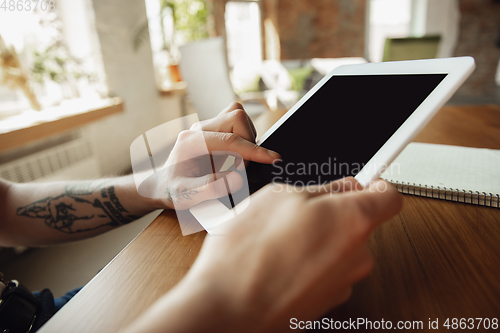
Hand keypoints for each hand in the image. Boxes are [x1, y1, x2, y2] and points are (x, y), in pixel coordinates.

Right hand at [124, 178, 401, 332]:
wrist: (229, 309)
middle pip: (360, 223)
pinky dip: (310, 263)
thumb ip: (321, 188)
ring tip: (280, 240)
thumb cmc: (248, 254)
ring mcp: (344, 283)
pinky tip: (280, 262)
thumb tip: (340, 188)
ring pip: (341, 248)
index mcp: (353, 221)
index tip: (363, 183)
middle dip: (334, 212)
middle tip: (298, 211)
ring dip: (319, 239)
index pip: (389, 197)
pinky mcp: (327, 302)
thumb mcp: (278, 197)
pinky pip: (327, 271)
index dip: (375, 185)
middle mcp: (357, 256)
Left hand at [141, 103, 279, 209]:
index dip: (254, 150)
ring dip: (246, 140)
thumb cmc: (171, 191)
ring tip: (236, 163)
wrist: (161, 186)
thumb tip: (237, 179)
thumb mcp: (185, 196)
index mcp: (191, 141)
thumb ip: (210, 188)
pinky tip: (235, 158)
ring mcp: (207, 127)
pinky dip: (243, 139)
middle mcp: (199, 129)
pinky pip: (237, 124)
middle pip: (236, 117)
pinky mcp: (214, 131)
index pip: (230, 139)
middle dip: (248, 142)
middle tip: (241, 167)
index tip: (273, 159)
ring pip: (238, 117)